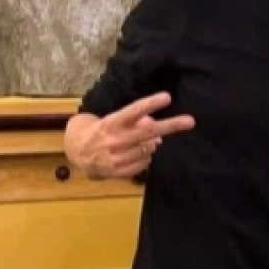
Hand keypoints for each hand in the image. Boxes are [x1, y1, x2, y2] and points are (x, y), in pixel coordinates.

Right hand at [66, 93, 194, 179]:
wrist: (78, 152)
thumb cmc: (101, 131)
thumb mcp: (113, 120)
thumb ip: (133, 120)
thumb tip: (152, 123)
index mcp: (112, 122)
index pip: (134, 110)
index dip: (151, 104)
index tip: (167, 97)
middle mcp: (114, 139)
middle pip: (148, 131)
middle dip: (171, 125)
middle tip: (190, 121)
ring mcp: (116, 157)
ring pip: (150, 148)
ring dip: (152, 144)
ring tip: (141, 142)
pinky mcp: (118, 171)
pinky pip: (144, 163)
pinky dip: (145, 158)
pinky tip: (136, 154)